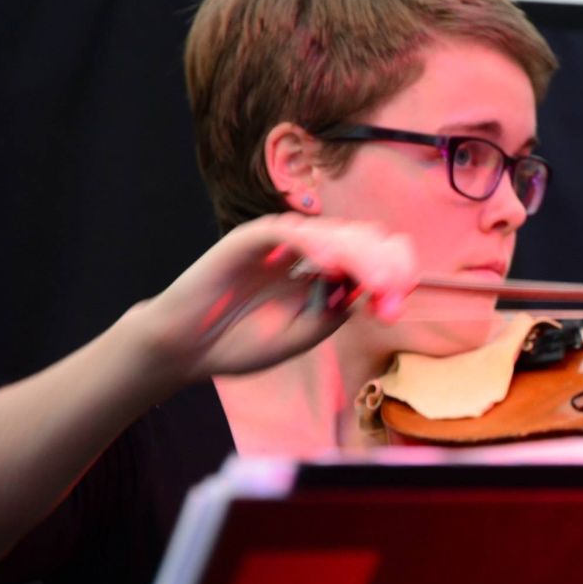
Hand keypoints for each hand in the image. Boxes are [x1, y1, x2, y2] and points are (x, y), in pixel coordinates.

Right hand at [132, 213, 417, 381]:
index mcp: (323, 272)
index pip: (370, 257)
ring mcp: (280, 241)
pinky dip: (313, 245)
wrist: (187, 351)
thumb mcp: (305, 333)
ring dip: (359, 255)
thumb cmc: (242, 343)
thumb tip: (373, 288)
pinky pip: (289, 232)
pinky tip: (329, 266)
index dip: (390, 274)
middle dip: (382, 265)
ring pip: (332, 233)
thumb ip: (337, 310)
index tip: (395, 306)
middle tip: (391, 291)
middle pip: (360, 239)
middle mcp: (307, 250)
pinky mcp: (251, 238)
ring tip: (376, 281)